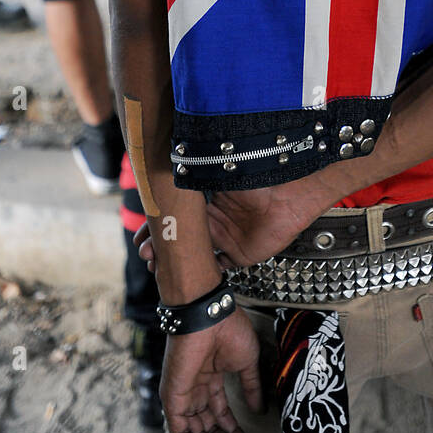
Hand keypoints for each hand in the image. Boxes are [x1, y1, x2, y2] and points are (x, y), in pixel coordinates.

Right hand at [133, 167, 343, 272]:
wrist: (288, 188)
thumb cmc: (255, 169)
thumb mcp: (216, 166)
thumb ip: (194, 167)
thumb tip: (165, 160)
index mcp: (208, 198)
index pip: (178, 215)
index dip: (160, 224)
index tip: (144, 232)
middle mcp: (217, 218)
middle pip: (183, 237)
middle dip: (162, 245)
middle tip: (147, 252)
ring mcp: (229, 236)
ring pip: (196, 254)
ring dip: (178, 261)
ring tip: (160, 264)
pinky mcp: (242, 254)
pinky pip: (219, 267)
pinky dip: (202, 271)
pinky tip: (186, 272)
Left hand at [159, 309, 262, 432]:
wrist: (210, 315)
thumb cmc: (229, 329)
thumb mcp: (247, 362)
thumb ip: (251, 387)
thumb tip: (259, 408)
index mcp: (209, 380)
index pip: (220, 415)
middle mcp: (194, 390)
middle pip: (209, 427)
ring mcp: (182, 394)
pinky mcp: (172, 398)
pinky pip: (180, 432)